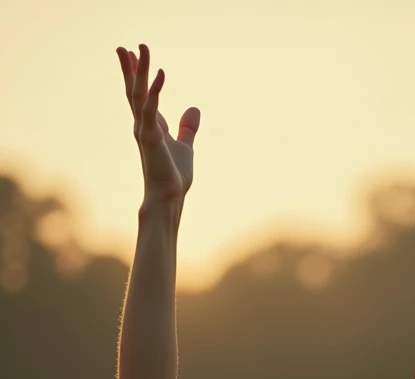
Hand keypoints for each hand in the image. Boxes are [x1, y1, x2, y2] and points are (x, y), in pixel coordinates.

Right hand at [116, 43, 200, 205]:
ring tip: (140, 48)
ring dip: (139, 70)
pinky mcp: (151, 137)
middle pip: (133, 91)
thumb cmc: (174, 177)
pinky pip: (151, 108)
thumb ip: (187, 128)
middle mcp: (143, 126)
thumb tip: (194, 108)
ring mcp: (145, 131)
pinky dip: (155, 90)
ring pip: (138, 94)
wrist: (169, 199)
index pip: (141, 96)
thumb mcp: (185, 147)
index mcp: (150, 127)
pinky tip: (161, 72)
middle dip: (129, 68)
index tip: (133, 55)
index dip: (138, 76)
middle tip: (122, 47)